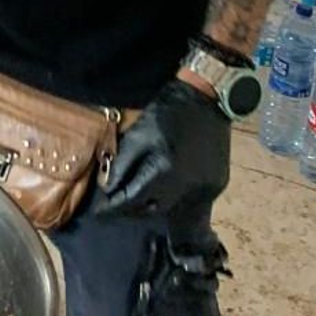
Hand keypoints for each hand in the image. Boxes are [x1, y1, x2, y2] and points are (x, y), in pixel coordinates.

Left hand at [98, 79, 230, 219]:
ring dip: (151, 206)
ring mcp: (205, 189)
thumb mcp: (137, 135)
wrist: (206, 101)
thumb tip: (109, 191)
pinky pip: (189, 200)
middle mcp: (187, 187)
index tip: (99, 214)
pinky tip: (160, 190)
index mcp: (164, 171)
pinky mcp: (217, 185)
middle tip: (115, 206)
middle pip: (152, 210)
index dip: (114, 209)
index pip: (133, 201)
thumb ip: (122, 165)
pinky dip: (172, 198)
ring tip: (135, 200)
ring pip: (172, 209)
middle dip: (131, 210)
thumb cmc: (166, 114)